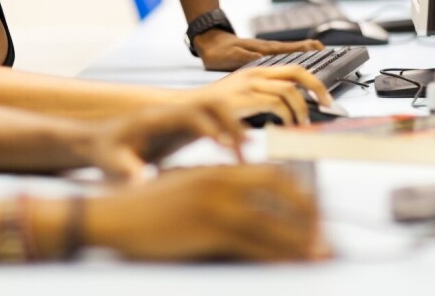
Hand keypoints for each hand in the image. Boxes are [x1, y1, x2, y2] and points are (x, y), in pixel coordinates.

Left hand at [82, 101, 247, 182]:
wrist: (96, 141)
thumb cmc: (103, 152)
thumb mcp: (110, 162)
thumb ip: (126, 170)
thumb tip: (140, 182)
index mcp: (153, 118)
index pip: (187, 114)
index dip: (208, 128)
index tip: (224, 147)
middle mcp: (169, 112)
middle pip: (208, 103)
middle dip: (230, 122)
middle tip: (245, 148)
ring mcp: (177, 118)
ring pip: (214, 110)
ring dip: (232, 126)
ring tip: (245, 152)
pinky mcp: (182, 128)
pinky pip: (211, 123)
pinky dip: (226, 134)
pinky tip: (234, 156)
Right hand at [88, 165, 329, 260]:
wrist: (111, 214)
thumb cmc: (144, 206)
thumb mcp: (185, 187)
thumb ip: (216, 190)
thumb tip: (245, 207)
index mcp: (217, 170)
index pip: (272, 174)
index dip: (299, 193)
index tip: (314, 210)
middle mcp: (221, 181)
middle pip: (282, 191)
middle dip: (309, 213)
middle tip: (323, 234)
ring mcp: (215, 205)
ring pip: (273, 222)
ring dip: (301, 240)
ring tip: (319, 254)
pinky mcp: (207, 229)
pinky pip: (254, 244)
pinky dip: (278, 255)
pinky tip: (291, 264)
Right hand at [190, 65, 329, 124]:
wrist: (187, 110)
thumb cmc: (214, 110)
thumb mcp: (242, 99)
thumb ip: (264, 99)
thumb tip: (290, 111)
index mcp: (256, 72)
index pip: (293, 69)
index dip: (314, 81)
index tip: (325, 96)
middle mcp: (254, 74)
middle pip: (296, 72)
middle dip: (317, 87)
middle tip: (327, 104)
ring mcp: (248, 84)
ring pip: (289, 89)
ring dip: (301, 108)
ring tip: (301, 123)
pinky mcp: (243, 98)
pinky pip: (275, 103)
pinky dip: (286, 115)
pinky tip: (285, 125)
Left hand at [191, 29, 325, 71]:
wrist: (208, 43)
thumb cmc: (218, 51)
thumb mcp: (230, 56)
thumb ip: (247, 58)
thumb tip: (262, 60)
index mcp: (264, 50)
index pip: (290, 49)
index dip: (306, 50)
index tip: (321, 49)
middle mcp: (268, 49)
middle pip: (296, 50)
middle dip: (313, 51)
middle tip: (329, 53)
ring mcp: (265, 51)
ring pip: (290, 53)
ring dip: (306, 54)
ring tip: (321, 56)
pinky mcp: (261, 55)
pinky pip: (282, 57)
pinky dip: (294, 57)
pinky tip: (298, 62)